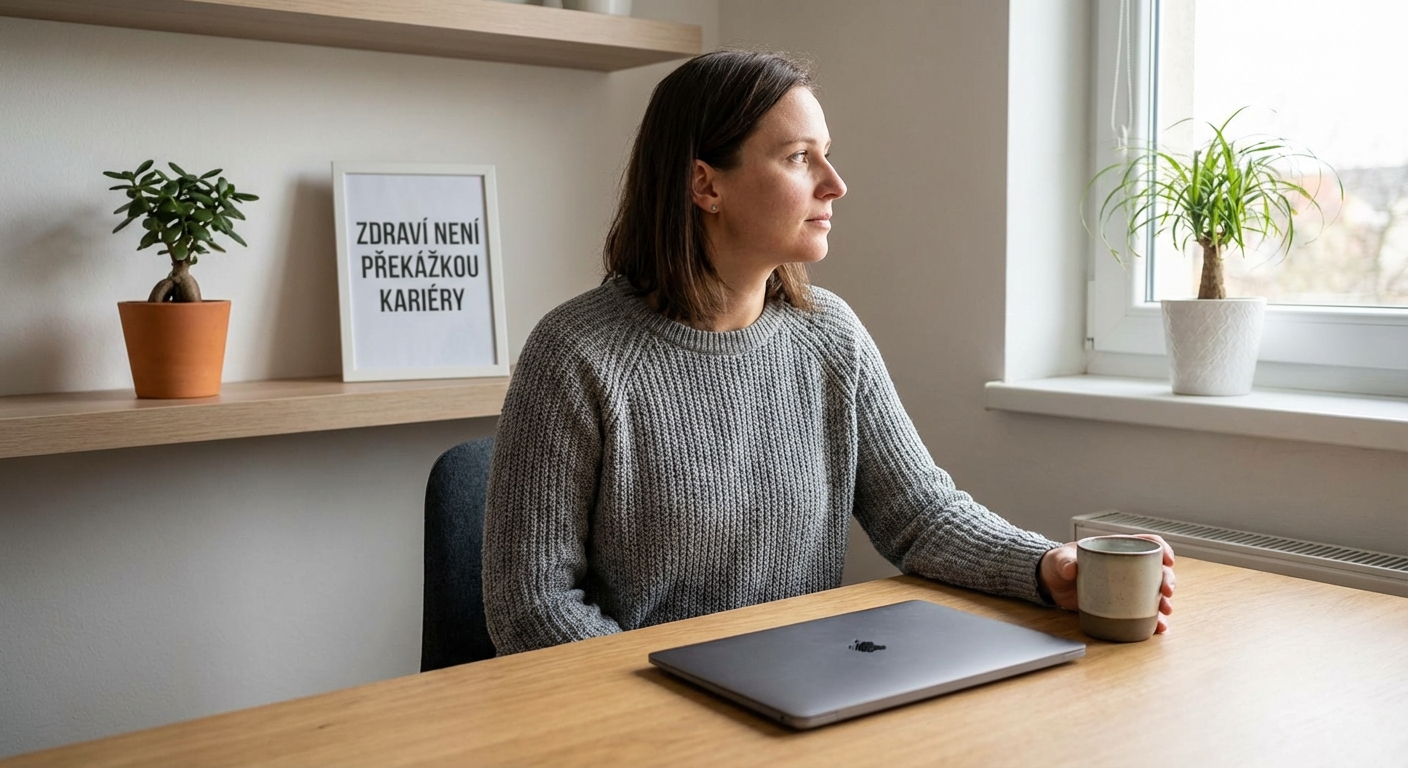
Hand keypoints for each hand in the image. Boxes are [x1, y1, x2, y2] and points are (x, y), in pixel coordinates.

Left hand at [1039, 534, 1176, 633]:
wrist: (1051, 583)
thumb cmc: (1059, 564)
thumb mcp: (1060, 560)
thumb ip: (1064, 562)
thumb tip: (1071, 569)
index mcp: (1116, 548)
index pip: (1146, 543)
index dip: (1161, 548)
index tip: (1167, 560)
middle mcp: (1126, 567)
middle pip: (1156, 570)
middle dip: (1167, 580)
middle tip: (1167, 592)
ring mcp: (1126, 587)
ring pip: (1154, 592)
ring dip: (1164, 602)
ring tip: (1165, 612)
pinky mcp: (1121, 605)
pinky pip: (1142, 612)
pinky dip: (1153, 619)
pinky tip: (1159, 627)